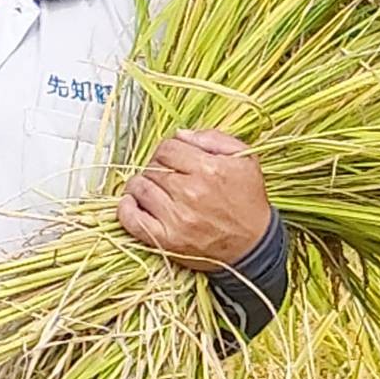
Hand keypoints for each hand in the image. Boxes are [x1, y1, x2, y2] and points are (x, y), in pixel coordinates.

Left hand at [119, 129, 271, 272]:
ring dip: (142, 184)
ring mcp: (176, 218)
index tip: (173, 158)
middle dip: (157, 166)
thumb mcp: (244, 159)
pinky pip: (132, 219)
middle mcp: (190, 193)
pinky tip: (133, 202)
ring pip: (140, 188)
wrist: (253, 244)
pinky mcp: (167, 240)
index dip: (168, 150)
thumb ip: (213, 139)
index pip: (167, 148)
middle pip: (153, 167)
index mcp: (208, 170)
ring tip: (154, 188)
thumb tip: (180, 134)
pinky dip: (126, 208)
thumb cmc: (247, 200)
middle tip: (167, 174)